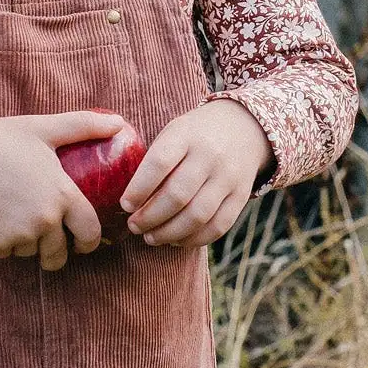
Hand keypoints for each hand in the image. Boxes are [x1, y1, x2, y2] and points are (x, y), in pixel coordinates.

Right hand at [0, 106, 124, 269]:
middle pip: (58, 254)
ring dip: (24, 243)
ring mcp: (20, 234)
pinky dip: (0, 242)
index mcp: (63, 196)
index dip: (88, 243)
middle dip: (54, 250)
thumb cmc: (2, 138)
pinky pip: (4, 253)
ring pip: (29, 253)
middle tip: (42, 236)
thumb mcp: (45, 129)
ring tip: (11, 214)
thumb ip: (84, 127)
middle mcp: (45, 220)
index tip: (81, 244)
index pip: (90, 234)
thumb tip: (120, 122)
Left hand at [121, 99, 270, 247]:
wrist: (242, 127)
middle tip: (134, 226)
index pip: (159, 163)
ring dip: (169, 233)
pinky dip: (194, 239)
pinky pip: (218, 226)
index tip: (125, 205)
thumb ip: (153, 161)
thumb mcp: (173, 133)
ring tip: (151, 237)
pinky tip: (176, 240)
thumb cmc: (194, 136)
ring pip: (197, 216)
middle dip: (150, 217)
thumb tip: (129, 202)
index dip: (139, 188)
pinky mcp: (241, 195)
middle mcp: (210, 156)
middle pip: (177, 195)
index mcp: (186, 135)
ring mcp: (228, 177)